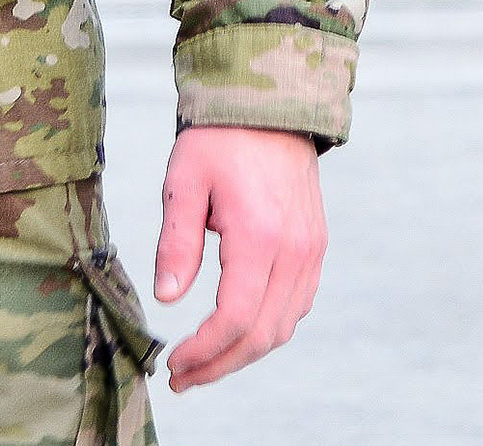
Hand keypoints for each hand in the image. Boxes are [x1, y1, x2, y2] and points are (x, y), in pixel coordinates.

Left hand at [153, 126, 324, 393]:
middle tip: (184, 378)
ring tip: (206, 361)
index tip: (173, 364)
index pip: (235, 319)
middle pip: (262, 335)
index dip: (203, 352)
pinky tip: (238, 330)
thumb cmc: (220, 139)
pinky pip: (298, 304)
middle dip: (221, 365)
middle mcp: (294, 249)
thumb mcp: (184, 183)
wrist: (269, 104)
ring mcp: (310, 249)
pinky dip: (269, 328)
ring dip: (245, 352)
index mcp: (259, 235)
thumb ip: (177, 244)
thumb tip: (167, 298)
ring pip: (284, 326)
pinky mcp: (315, 246)